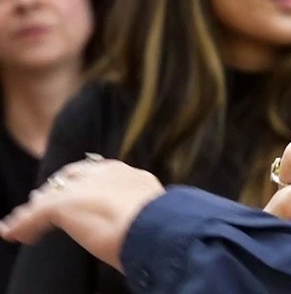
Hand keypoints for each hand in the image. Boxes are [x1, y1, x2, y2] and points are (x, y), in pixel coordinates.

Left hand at [0, 157, 162, 270]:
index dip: (83, 183)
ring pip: (50, 195)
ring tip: (22, 221)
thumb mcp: (154, 209)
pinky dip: (22, 225)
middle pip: (70, 178)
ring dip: (35, 210)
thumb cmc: (161, 223)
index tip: (78, 193)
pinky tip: (14, 233)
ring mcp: (81, 187)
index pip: (97, 172)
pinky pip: (34, 215)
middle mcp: (102, 173)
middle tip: (41, 203)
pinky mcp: (62, 204)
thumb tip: (160, 217)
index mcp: (126, 174)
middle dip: (56, 190)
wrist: (152, 224)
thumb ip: (145, 206)